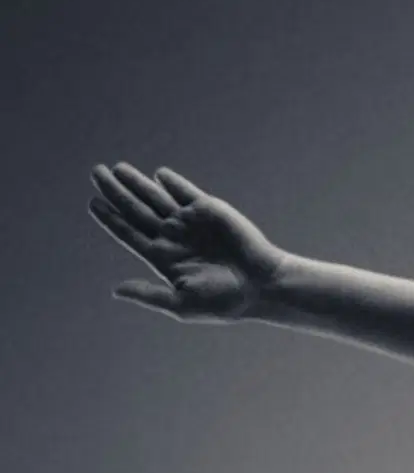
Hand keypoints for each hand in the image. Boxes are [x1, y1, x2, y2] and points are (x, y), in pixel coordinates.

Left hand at [89, 164, 279, 319]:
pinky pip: (186, 192)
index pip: (129, 233)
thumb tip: (116, 290)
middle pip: (136, 210)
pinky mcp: (210, 210)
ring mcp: (191, 222)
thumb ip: (149, 294)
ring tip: (116, 169)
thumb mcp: (181, 304)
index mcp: (162, 258)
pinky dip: (173, 182)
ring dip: (136, 183)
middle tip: (96, 172)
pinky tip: (158, 175)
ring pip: (156, 197)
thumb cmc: (224, 302)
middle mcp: (173, 237)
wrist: (262, 286)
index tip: (93, 203)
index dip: (110, 218)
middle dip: (115, 191)